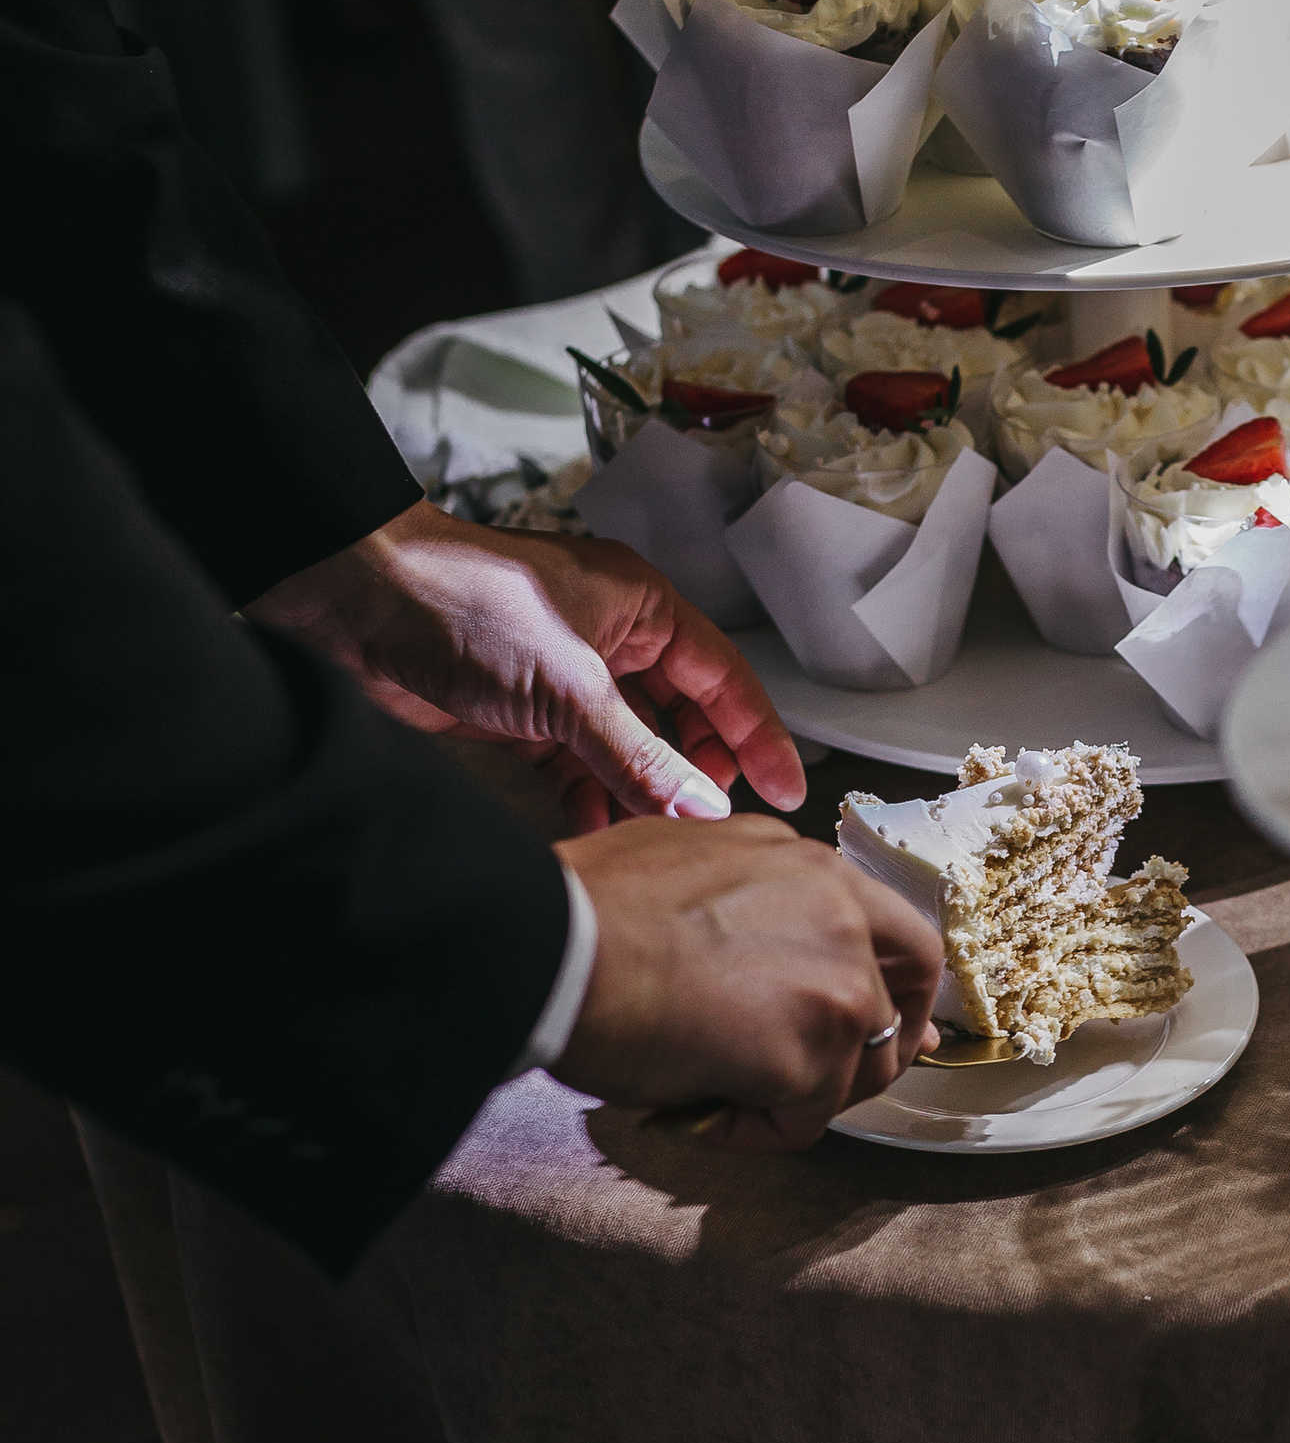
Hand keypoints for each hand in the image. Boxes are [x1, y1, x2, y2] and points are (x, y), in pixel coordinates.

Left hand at [248, 502, 807, 828]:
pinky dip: (591, 798)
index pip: (724, 677)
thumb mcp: (570, 687)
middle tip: (719, 823)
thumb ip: (641, 756)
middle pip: (681, 715)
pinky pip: (574, 765)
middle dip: (700, 770)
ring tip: (664, 840)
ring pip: (627, 747)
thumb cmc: (460, 602)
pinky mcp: (516, 715)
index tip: (787, 791)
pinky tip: (603, 832)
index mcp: (640, 607)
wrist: (349, 602)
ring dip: (644, 792)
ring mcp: (561, 680)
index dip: (758, 736)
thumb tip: (705, 809)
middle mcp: (608, 639)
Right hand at [555, 814, 941, 1146]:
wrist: (552, 946)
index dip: (892, 981)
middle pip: (909, 990)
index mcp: (807, 861)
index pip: (887, 926)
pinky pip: (805, 1119)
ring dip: (796, 1095)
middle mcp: (840, 909)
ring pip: (855, 1066)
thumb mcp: (683, 864)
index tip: (886, 1020)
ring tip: (715, 1093)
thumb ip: (744, 897)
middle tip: (837, 1084)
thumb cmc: (584, 911)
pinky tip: (697, 1110)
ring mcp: (838, 978)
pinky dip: (755, 1131)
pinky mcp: (816, 1049)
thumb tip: (750, 945)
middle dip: (885, 1045)